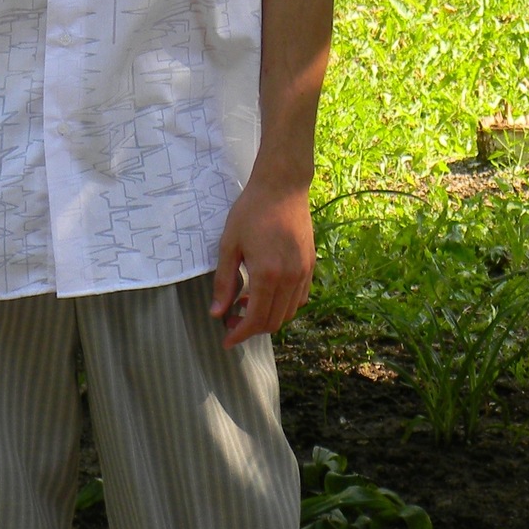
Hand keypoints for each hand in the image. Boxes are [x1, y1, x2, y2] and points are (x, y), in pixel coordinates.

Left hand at [210, 176, 314, 347]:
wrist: (282, 187)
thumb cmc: (251, 211)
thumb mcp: (229, 245)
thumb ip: (224, 282)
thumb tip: (217, 313)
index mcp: (268, 275)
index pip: (255, 319)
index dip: (240, 334)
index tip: (226, 341)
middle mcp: (290, 278)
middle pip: (273, 321)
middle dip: (251, 328)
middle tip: (231, 321)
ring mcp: (304, 273)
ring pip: (288, 313)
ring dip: (267, 317)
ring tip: (246, 305)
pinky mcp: (311, 265)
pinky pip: (299, 298)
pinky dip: (283, 306)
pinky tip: (267, 295)